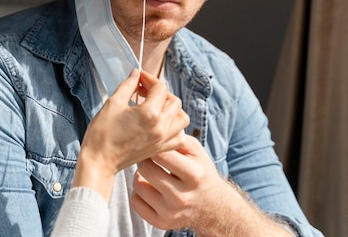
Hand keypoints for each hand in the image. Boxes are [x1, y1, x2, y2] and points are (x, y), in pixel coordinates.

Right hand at [72, 69, 188, 199]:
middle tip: (144, 90)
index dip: (148, 79)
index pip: (159, 88)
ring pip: (182, 118)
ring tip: (156, 106)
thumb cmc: (102, 133)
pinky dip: (175, 127)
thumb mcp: (113, 103)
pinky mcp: (160, 149)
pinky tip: (161, 123)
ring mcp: (163, 140)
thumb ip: (128, 86)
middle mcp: (161, 127)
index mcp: (149, 114)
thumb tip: (136, 74)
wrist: (99, 160)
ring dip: (172, 108)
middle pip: (174, 101)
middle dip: (160, 91)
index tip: (139, 78)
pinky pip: (179, 136)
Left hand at [131, 138, 290, 235]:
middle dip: (145, 160)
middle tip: (150, 158)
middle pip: (146, 169)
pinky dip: (138, 193)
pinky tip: (149, 188)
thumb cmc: (199, 171)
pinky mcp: (161, 223)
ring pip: (137, 185)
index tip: (151, 142)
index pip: (162, 154)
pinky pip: (135, 202)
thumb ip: (176, 137)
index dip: (153, 144)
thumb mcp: (196, 151)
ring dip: (140, 176)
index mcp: (194, 174)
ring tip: (151, 173)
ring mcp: (171, 212)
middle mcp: (182, 196)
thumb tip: (154, 123)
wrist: (212, 206)